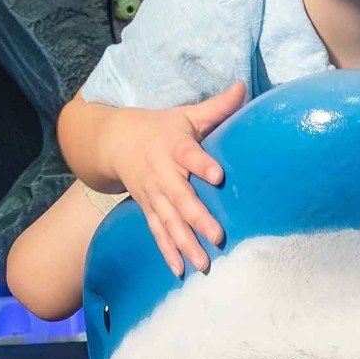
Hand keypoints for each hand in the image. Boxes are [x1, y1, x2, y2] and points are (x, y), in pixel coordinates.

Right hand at [110, 81, 243, 273]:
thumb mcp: (186, 114)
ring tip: (203, 263)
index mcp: (173, 146)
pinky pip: (157, 234)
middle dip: (197, 218)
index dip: (202, 164)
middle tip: (218, 236)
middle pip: (180, 198)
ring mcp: (153, 195)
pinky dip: (167, 252)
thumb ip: (217, 107)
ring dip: (184, 244)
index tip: (218, 175)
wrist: (116, 142)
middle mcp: (162, 174)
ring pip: (169, 222)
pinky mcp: (148, 210)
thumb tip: (243, 87)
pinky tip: (179, 271)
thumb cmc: (162, 127)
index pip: (189, 155)